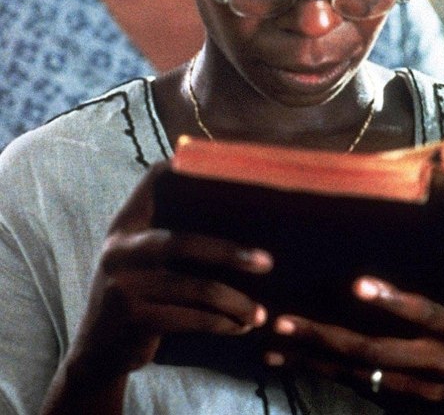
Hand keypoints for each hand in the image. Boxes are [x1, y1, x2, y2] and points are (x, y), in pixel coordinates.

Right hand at [67, 162, 272, 378]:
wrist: (97, 352)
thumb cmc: (138, 294)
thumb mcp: (140, 259)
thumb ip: (170, 235)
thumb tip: (240, 213)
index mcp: (126, 225)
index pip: (154, 183)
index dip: (185, 169)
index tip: (229, 171)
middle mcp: (119, 250)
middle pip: (183, 242)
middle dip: (230, 253)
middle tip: (266, 263)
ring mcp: (122, 285)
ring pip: (195, 288)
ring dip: (234, 302)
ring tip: (258, 312)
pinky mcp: (132, 319)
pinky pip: (190, 319)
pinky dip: (221, 323)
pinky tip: (240, 326)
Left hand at [265, 220, 443, 401]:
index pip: (424, 315)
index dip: (392, 302)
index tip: (357, 285)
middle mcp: (433, 363)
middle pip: (376, 351)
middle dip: (329, 337)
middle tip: (286, 320)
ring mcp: (412, 386)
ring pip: (357, 372)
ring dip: (313, 356)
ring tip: (273, 340)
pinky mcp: (396, 397)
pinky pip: (353, 383)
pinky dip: (318, 371)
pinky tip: (283, 360)